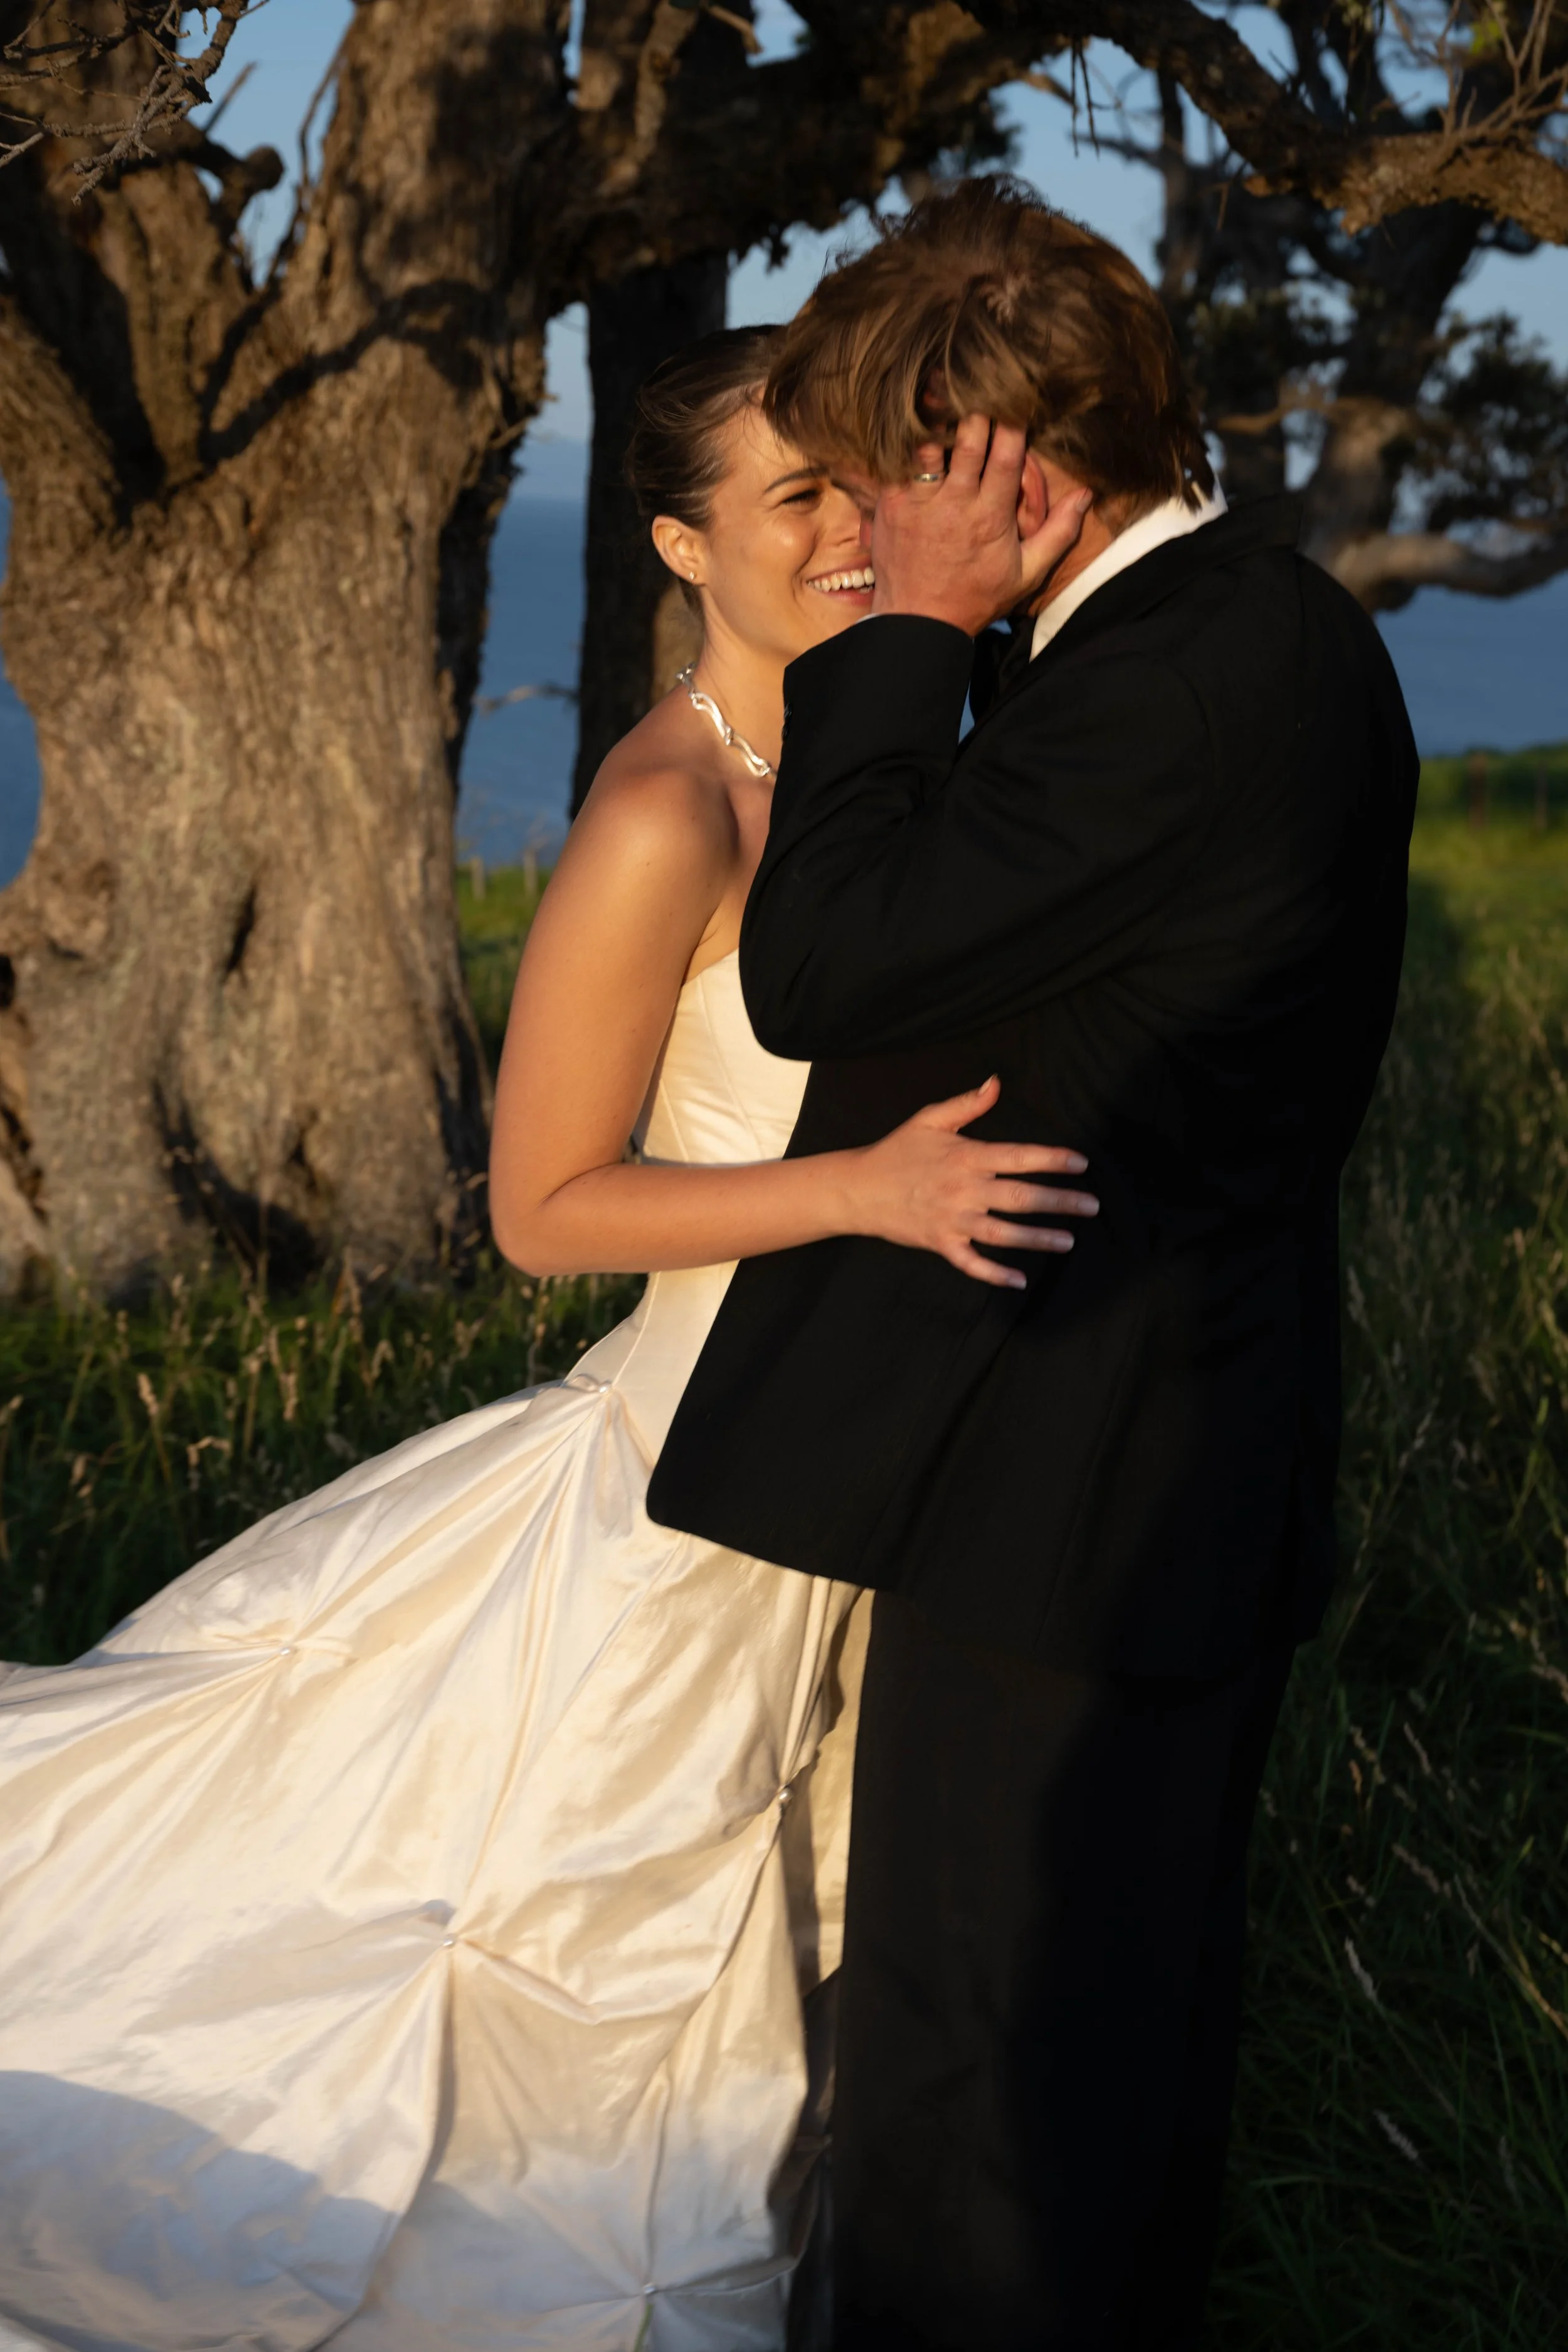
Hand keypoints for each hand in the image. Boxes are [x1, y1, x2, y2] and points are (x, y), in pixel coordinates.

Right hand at [844, 1075, 1097, 1289]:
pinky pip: (971, 1263)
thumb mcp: (928, 1119)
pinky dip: (994, 1274)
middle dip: (1059, 1202)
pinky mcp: (940, 1243)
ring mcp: (952, 1219)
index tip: (1081, 1162)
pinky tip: (1019, 1281)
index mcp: (965, 1156)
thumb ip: (967, 1104)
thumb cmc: (896, 1151)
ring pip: (1003, 1233)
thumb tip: (997, 1083)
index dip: (1052, 1159)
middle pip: (1020, 1197)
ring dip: (1038, 1238)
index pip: (1018, 1156)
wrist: (857, 1188)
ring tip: (1068, 1240)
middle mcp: (963, 1189)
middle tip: (1092, 1206)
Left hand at [869, 415, 1092, 636]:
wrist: (919, 625)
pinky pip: (895, 464)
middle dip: (976, 411)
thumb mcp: (1026, 574)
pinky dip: (903, 444)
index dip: (1012, 422)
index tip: (1016, 399)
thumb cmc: (975, 598)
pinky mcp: (889, 507)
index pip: (1006, 455)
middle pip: (968, 441)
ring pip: (929, 446)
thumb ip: (1058, 533)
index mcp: (990, 516)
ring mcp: (919, 503)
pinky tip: (908, 425)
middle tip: (978, 389)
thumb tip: (1086, 495)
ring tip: (941, 395)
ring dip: (937, 422)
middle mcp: (954, 504)